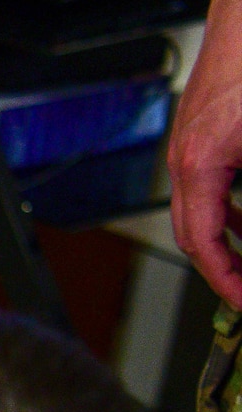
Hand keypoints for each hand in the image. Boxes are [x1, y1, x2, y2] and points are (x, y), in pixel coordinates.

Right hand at [171, 0, 241, 307]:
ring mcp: (188, 145)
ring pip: (196, 211)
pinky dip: (225, 209)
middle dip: (221, 268)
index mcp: (200, 163)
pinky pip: (205, 186)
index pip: (203, 242)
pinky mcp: (200, 132)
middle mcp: (185, 158)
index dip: (227, 279)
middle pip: (191, 233)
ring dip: (224, 239)